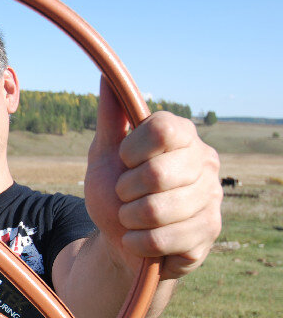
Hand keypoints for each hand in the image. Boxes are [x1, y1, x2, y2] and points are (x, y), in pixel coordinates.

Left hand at [84, 77, 221, 280]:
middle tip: (124, 194)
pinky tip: (138, 239)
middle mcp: (205, 162)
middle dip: (125, 190)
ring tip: (131, 218)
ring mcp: (211, 197)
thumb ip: (110, 118)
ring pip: (159, 210)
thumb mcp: (104, 153)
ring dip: (130, 219)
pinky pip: (166, 239)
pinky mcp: (209, 231)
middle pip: (158, 173)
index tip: (123, 159)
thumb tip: (106, 75)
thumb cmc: (114, 191)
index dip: (133, 149)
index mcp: (182, 135)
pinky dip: (139, 242)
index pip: (164, 129)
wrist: (121, 238)